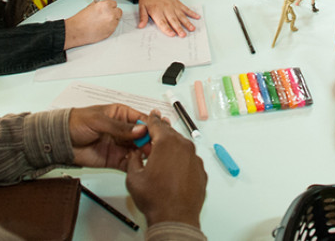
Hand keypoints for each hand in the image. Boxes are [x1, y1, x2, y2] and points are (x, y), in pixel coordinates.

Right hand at [64, 0, 121, 49]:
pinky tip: (102, 27)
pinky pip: (114, 27)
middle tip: (106, 16)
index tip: (108, 9)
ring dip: (112, 20)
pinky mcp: (111, 31)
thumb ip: (100, 5)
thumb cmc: (81, 20)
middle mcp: (110, 13)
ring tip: (102, 23)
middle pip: (118, 11)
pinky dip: (110, 27)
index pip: (114, 3)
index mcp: (105, 5)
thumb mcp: (90, 6)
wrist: (76, 31)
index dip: (110, 6)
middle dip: (113, 13)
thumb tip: (105, 6)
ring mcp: (112, 23)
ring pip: (117, 20)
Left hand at [69, 104, 149, 169]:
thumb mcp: (99, 121)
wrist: (60, 140)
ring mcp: (120, 145)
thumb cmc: (76, 123)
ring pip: (139, 150)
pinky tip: (137, 165)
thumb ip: (120, 127)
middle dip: (149, 142)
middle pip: (144, 137)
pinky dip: (134, 165)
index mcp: (122, 115)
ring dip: (144, 154)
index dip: (151, 126)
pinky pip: (129, 163)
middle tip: (153, 148)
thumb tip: (140, 129)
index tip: (157, 133)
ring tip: (146, 157)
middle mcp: (124, 130)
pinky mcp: (115, 159)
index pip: (142, 120)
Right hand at [125, 112, 206, 227]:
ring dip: (170, 147)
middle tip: (152, 134)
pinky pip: (189, 159)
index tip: (149, 116)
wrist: (175, 217)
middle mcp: (184, 146)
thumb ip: (133, 159)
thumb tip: (136, 154)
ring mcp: (195, 158)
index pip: (156, 124)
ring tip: (160, 155)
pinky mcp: (201, 170)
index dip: (150, 120)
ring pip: (181, 146)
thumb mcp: (134, 177)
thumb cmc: (156, 198)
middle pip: (170, 133)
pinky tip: (172, 169)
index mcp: (167, 143)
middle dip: (160, 133)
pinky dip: (181, 160)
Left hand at [137, 0, 198, 36]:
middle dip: (179, 28)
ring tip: (192, 28)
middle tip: (183, 35)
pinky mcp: (178, 3)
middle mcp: (166, 9)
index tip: (172, 34)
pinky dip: (192, 13)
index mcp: (157, 11)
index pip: (162, 22)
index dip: (167, 29)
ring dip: (187, 22)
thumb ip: (143, 17)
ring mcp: (173, 6)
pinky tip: (197, 17)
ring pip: (181, 15)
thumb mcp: (141, 7)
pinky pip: (186, 9)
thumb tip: (140, 26)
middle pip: (173, 20)